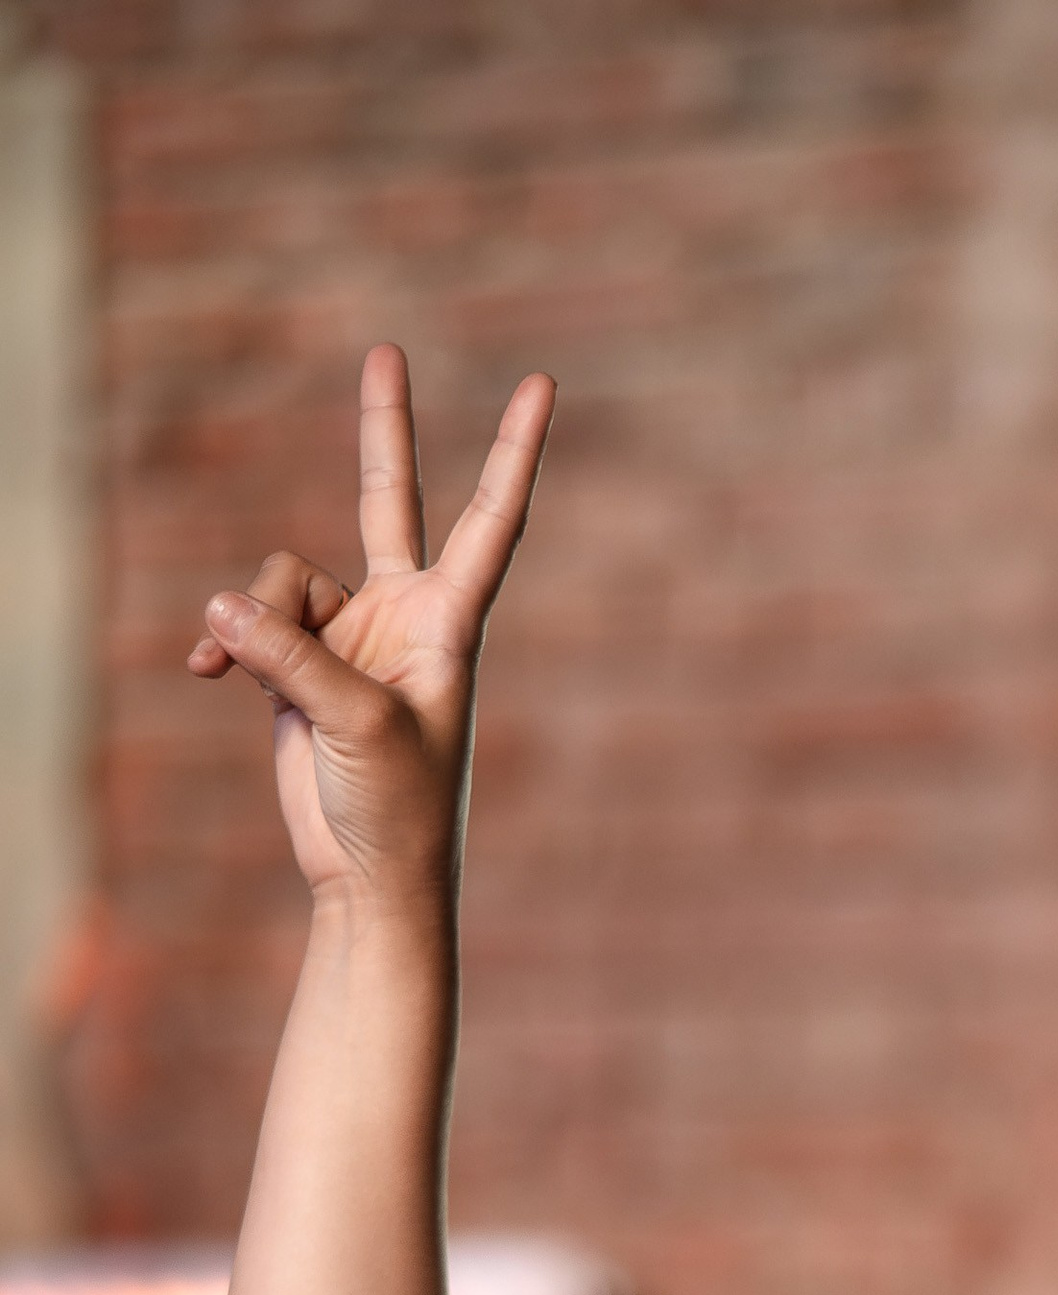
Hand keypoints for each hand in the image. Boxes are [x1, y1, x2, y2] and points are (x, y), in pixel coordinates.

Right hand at [189, 344, 554, 912]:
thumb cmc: (397, 809)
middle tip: (385, 349)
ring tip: (250, 678)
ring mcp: (347, 635)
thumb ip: (292, 657)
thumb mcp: (356, 725)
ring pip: (282, 580)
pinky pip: (248, 622)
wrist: (367, 875)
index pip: (492, 521)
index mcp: (449, 622)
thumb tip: (221, 608)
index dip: (513, 453)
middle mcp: (402, 615)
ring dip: (257, 624)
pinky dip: (228, 645)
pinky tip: (208, 680)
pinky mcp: (298, 664)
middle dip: (384, 429)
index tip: (542, 386)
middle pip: (388, 499)